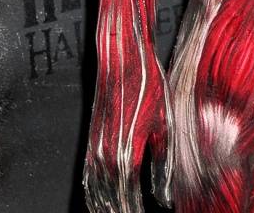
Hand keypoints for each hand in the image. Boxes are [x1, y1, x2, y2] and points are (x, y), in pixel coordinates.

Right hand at [83, 33, 173, 212]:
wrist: (123, 55)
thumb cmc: (147, 83)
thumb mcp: (165, 123)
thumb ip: (164, 164)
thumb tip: (166, 197)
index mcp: (128, 152)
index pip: (129, 199)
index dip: (133, 212)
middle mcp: (107, 154)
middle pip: (109, 201)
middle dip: (119, 212)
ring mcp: (95, 147)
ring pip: (95, 193)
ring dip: (105, 207)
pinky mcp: (91, 139)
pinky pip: (88, 177)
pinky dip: (93, 194)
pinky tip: (100, 201)